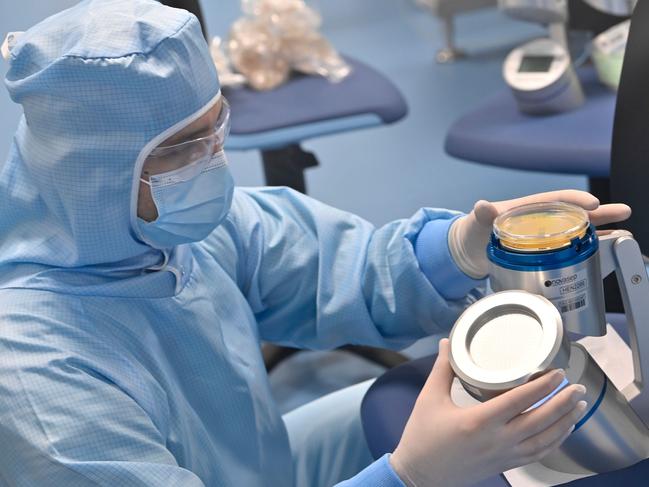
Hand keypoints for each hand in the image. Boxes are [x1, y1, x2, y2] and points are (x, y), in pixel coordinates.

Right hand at [390, 339, 587, 486]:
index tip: (558, 373)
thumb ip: (442, 369)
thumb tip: (448, 343)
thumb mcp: (429, 398)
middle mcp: (497, 439)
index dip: (542, 386)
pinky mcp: (505, 465)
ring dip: (565, 422)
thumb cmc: (423, 435)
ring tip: (578, 405)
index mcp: (479, 420)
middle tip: (578, 386)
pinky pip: (538, 454)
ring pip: (544, 440)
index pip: (519, 401)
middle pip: (540, 421)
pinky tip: (563, 430)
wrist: (419, 475)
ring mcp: (504, 455)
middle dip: (562, 403)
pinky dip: (555, 441)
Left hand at [449, 190, 631, 277]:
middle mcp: (541, 221)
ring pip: (577, 232)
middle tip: (622, 212)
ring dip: (600, 233)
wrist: (470, 252)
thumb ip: (482, 214)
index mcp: (529, 208)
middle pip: (574, 214)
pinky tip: (603, 256)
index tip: (591, 204)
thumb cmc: (475, 231)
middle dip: (599, 213)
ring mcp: (545, 238)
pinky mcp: (545, 254)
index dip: (574, 200)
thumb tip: (483, 206)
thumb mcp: (477, 221)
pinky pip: (570, 250)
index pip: (556, 200)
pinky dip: (587, 252)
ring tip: (624, 234)